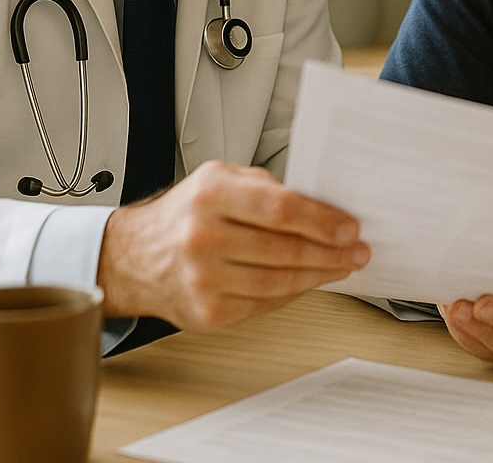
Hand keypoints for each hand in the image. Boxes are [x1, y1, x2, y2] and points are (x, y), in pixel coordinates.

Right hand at [96, 160, 367, 327]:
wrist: (135, 257)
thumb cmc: (186, 214)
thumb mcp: (220, 179)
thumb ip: (267, 188)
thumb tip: (323, 206)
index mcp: (210, 195)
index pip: (282, 209)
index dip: (323, 221)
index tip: (350, 228)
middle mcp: (202, 237)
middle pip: (285, 249)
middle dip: (331, 252)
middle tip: (356, 251)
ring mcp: (203, 279)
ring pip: (279, 282)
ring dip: (320, 275)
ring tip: (342, 266)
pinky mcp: (206, 312)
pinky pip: (265, 304)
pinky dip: (293, 293)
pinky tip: (310, 282)